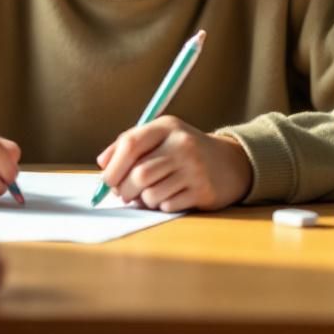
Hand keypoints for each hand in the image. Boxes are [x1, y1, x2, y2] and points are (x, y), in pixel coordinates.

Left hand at [96, 116, 252, 211]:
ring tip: (150, 193)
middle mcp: (182, 145)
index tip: (107, 181)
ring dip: (144, 199)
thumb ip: (129, 145)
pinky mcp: (203, 191)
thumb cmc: (184, 150)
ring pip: (151, 194)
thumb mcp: (160, 137)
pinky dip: (162, 206)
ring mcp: (194, 168)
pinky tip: (170, 196)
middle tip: (124, 194)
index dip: (113, 167)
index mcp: (167, 127)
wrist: (230, 163)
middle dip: (125, 190)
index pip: (130, 144)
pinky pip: (168, 206)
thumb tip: (103, 163)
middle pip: (139, 174)